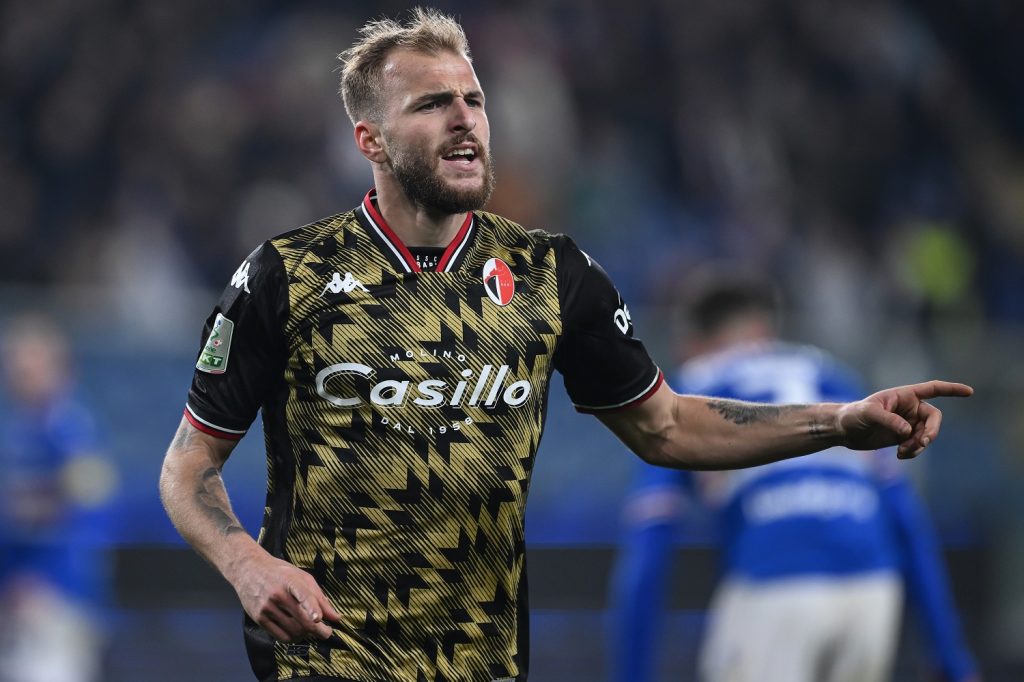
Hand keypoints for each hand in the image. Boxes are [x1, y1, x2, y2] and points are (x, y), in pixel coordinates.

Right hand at [231, 551, 339, 641]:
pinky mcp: (259, 618)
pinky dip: (293, 638)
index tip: (318, 618)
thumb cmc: (280, 573)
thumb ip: (320, 598)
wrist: (249, 569)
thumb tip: (336, 618)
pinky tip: (297, 633)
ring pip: (293, 631)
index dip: (311, 607)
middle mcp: (278, 595)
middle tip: (327, 632)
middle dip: (319, 631)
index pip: (303, 595)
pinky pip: (280, 636)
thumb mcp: (302, 578)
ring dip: (306, 635)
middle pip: (301, 620)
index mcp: (291, 581)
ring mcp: (267, 607)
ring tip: (309, 629)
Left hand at [836, 380, 973, 458]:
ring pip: (927, 435)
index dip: (951, 389)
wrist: (843, 430)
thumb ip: (889, 420)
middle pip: (934, 419)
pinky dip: (913, 452)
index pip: (933, 389)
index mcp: (904, 395)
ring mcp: (908, 424)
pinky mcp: (903, 438)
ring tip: (903, 452)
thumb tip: (908, 431)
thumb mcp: (868, 413)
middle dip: (931, 432)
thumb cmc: (854, 415)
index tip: (969, 392)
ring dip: (919, 445)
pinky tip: (901, 455)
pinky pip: (918, 446)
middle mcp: (910, 408)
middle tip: (921, 443)